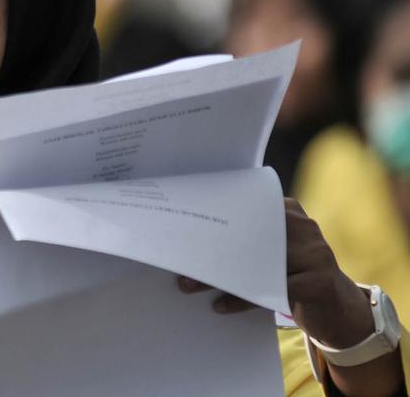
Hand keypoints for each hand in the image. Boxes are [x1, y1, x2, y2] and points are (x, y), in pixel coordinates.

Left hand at [179, 198, 402, 395]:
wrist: (337, 307)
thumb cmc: (291, 274)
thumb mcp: (269, 253)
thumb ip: (242, 240)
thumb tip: (189, 240)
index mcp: (287, 210)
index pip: (245, 209)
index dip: (212, 218)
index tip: (180, 227)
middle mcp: (304, 226)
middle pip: (247, 237)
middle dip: (209, 251)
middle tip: (178, 262)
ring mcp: (316, 252)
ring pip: (256, 263)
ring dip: (218, 277)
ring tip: (188, 284)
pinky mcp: (320, 282)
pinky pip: (271, 291)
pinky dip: (242, 300)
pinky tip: (220, 306)